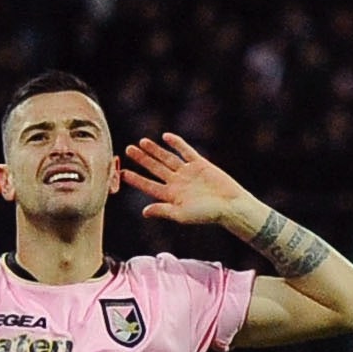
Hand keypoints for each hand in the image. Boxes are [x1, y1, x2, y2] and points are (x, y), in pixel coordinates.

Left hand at [120, 133, 253, 226]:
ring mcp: (188, 172)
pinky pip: (186, 151)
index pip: (149, 186)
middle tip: (128, 149)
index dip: (136, 179)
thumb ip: (163, 211)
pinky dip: (176, 144)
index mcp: (171, 196)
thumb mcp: (181, 214)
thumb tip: (144, 212)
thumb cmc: (207, 214)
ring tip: (141, 142)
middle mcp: (177, 183)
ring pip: (167, 158)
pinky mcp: (200, 164)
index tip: (123, 172)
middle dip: (142, 160)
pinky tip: (166, 137)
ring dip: (155, 150)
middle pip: (155, 169)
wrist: (230, 205)